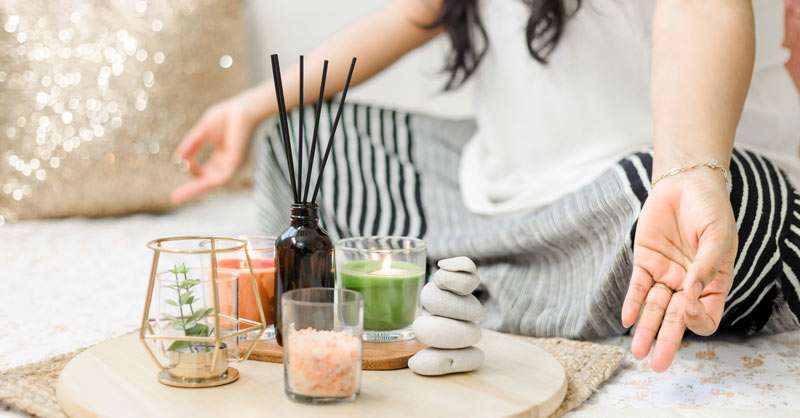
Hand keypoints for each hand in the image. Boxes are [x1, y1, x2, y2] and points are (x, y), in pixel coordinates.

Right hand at [171, 90, 262, 204]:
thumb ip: (192, 144)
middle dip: (192, 189)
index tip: (183, 163)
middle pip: (209, 181)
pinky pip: (221, 177)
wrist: (244, 107)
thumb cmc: (227, 115)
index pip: (207, 173)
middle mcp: (229, 163)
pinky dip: (207, 182)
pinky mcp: (237, 162)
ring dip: (196, 189)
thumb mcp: (203, 131)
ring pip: (213, 183)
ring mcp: (234, 164)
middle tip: (174, 199)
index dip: (193, 172)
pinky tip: (195, 186)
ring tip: (178, 197)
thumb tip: (179, 157)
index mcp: (223, 157)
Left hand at [621, 169, 736, 371]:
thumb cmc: (710, 211)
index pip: (706, 316)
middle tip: (657, 365)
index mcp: (713, 283)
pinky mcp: (645, 261)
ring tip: (637, 351)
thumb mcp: (718, 237)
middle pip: (676, 320)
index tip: (688, 306)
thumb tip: (689, 296)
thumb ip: (705, 267)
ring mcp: (666, 274)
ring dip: (645, 329)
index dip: (697, 319)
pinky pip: (638, 287)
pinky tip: (627, 320)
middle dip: (666, 341)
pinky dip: (632, 303)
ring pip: (654, 309)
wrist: (686, 184)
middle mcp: (688, 284)